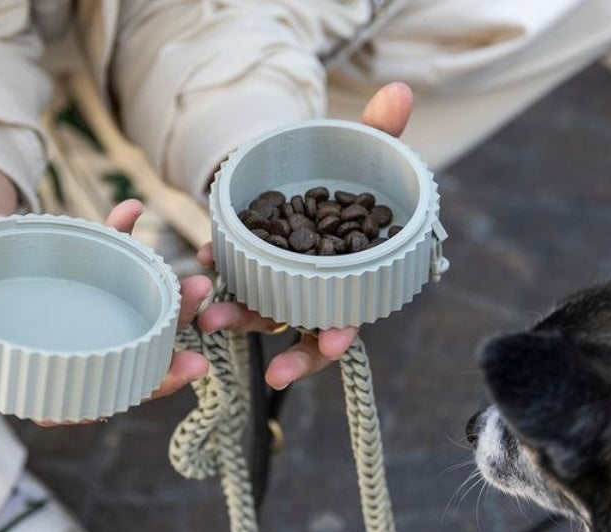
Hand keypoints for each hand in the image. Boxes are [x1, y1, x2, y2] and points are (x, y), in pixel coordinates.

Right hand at [0, 176, 212, 424]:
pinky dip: (128, 245)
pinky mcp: (99, 285)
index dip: (110, 398)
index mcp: (33, 366)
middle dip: (163, 359)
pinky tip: (130, 213)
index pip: (75, 399)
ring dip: (171, 307)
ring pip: (141, 326)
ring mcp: (92, 321)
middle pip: (124, 367)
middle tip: (194, 349)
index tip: (142, 391)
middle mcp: (71, 351)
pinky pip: (123, 272)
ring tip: (197, 282)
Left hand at [196, 81, 414, 389]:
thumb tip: (400, 92)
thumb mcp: (363, 152)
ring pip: (265, 316)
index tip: (334, 346)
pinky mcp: (256, 269)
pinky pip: (240, 282)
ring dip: (239, 319)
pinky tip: (209, 259)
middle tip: (265, 359)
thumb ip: (381, 132)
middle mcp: (320, 292)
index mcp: (352, 279)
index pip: (349, 319)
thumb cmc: (347, 170)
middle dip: (286, 348)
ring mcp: (285, 285)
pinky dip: (225, 274)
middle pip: (305, 332)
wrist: (309, 164)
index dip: (341, 336)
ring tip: (210, 316)